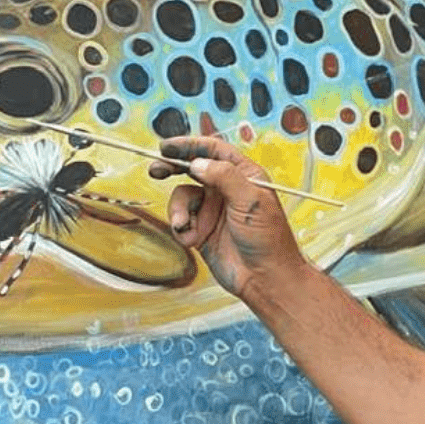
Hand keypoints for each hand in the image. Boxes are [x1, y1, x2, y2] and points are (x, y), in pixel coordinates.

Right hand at [149, 136, 305, 297]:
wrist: (264, 278)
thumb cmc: (267, 237)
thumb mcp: (250, 200)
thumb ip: (224, 176)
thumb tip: (197, 163)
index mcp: (244, 174)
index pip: (214, 151)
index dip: (190, 145)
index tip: (167, 147)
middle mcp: (226, 188)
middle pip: (193, 168)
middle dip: (173, 168)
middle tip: (156, 169)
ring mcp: (213, 209)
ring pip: (183, 196)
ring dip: (178, 209)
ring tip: (184, 224)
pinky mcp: (202, 230)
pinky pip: (181, 220)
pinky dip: (182, 228)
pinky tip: (192, 240)